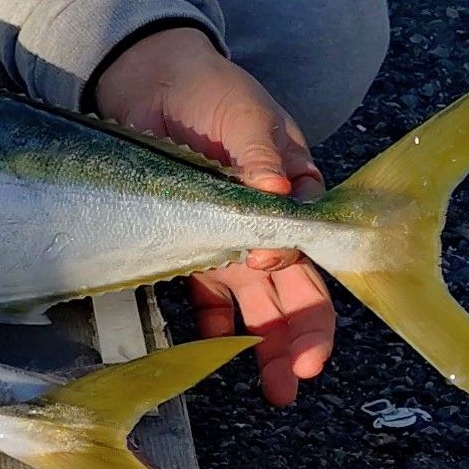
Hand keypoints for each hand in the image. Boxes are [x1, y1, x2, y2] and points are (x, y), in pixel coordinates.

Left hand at [90, 25, 335, 408]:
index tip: (281, 295)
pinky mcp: (192, 244)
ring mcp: (231, 239)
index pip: (316, 250)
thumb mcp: (247, 114)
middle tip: (297, 380)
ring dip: (267, 345)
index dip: (310, 287)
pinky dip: (214, 323)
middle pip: (296, 290)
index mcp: (297, 193)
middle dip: (301, 338)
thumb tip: (277, 191)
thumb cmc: (213, 91)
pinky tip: (216, 347)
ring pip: (260, 304)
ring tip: (275, 389)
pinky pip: (209, 295)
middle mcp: (269, 225)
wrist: (152, 80)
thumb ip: (260, 155)